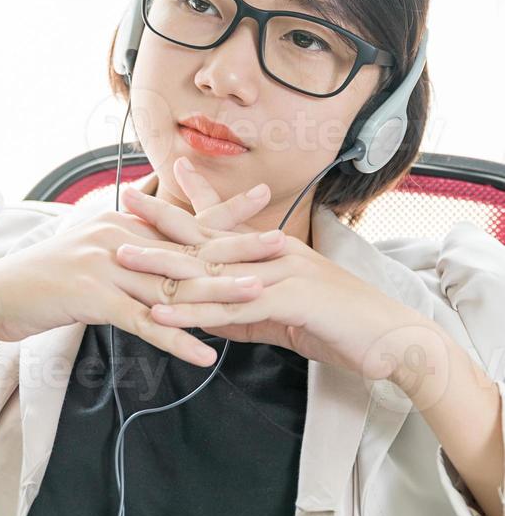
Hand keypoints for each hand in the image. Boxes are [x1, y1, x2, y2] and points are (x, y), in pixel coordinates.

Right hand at [0, 169, 286, 367]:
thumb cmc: (40, 278)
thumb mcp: (86, 253)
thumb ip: (123, 249)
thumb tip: (154, 253)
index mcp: (122, 224)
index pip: (182, 216)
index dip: (224, 209)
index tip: (264, 198)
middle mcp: (119, 237)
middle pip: (188, 246)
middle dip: (239, 246)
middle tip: (284, 244)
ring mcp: (106, 265)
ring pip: (172, 283)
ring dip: (218, 293)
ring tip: (260, 297)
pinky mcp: (93, 296)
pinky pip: (143, 321)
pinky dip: (176, 339)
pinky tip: (206, 353)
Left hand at [119, 158, 423, 379]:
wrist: (393, 342)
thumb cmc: (341, 326)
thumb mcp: (284, 315)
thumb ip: (246, 313)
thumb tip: (210, 317)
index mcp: (273, 250)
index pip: (226, 219)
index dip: (195, 196)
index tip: (168, 174)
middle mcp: (272, 252)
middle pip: (207, 234)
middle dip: (163, 216)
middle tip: (125, 198)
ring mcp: (280, 272)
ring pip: (210, 268)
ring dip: (163, 264)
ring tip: (123, 258)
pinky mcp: (288, 301)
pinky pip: (230, 308)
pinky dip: (191, 313)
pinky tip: (160, 315)